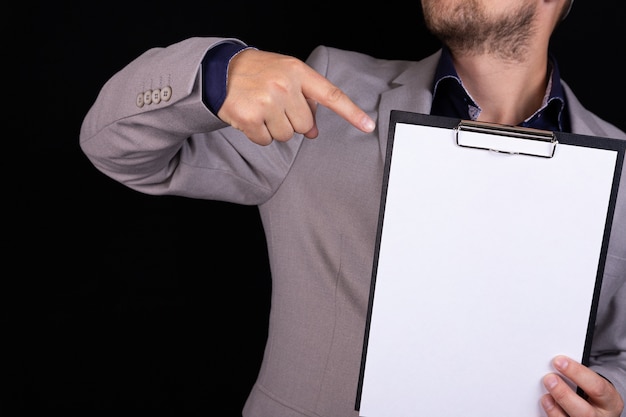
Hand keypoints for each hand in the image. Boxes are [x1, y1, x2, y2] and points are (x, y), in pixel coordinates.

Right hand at [217, 48, 374, 144]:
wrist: (218, 70)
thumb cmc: (258, 74)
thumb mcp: (284, 76)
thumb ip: (303, 100)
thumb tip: (314, 132)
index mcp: (297, 72)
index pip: (330, 95)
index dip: (351, 112)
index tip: (368, 126)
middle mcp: (284, 85)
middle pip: (304, 126)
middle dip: (292, 122)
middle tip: (275, 107)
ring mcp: (266, 101)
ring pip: (286, 136)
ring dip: (274, 129)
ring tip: (261, 110)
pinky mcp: (249, 117)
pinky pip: (265, 141)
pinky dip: (258, 135)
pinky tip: (250, 118)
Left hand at [541, 355, 623, 416]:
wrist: (598, 410)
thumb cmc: (593, 393)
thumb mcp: (594, 384)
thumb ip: (579, 377)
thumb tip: (557, 365)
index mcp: (610, 401)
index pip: (597, 387)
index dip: (576, 373)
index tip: (559, 362)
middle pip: (585, 412)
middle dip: (564, 394)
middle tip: (549, 379)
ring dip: (554, 408)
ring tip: (546, 395)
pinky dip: (552, 414)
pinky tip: (547, 404)